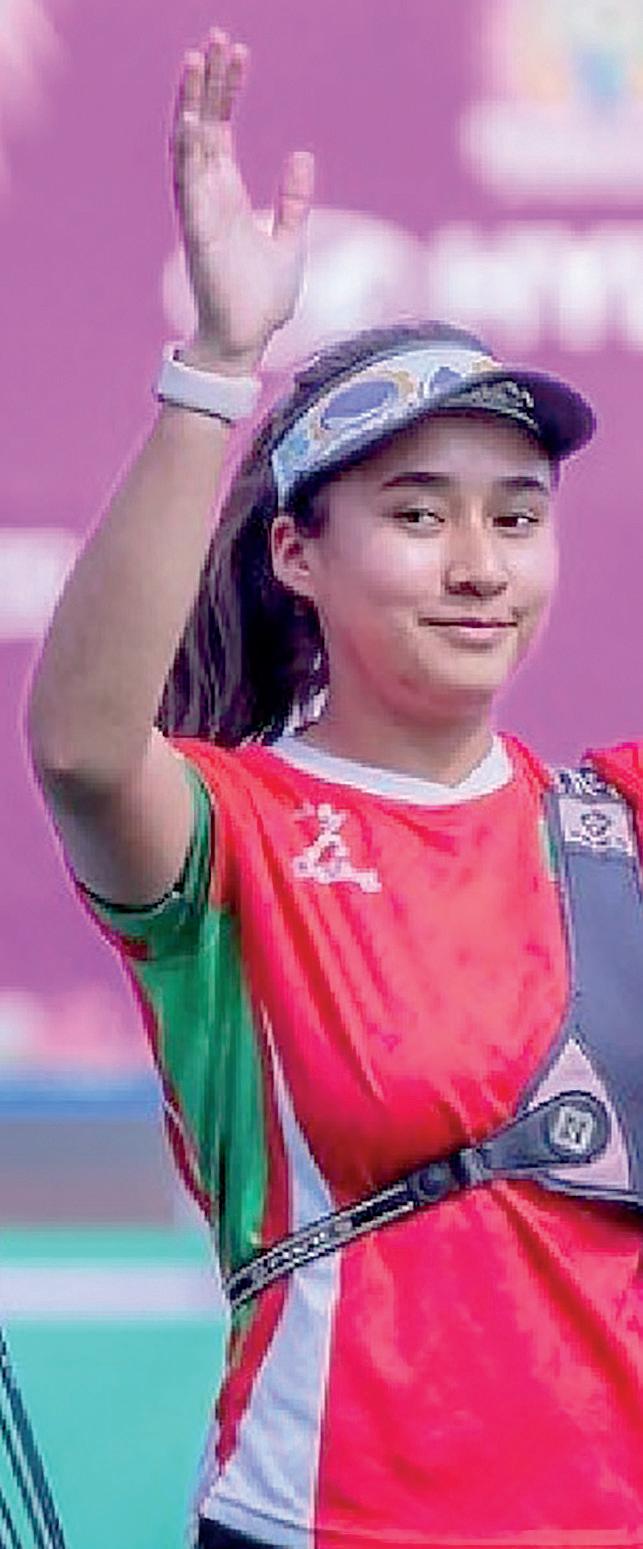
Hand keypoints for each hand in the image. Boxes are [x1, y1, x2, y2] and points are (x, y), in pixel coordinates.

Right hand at [170, 27, 314, 369]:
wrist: (248, 341)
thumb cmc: (262, 300)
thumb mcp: (289, 239)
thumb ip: (293, 200)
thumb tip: (302, 156)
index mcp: (228, 195)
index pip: (223, 130)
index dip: (229, 91)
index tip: (239, 54)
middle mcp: (209, 196)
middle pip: (203, 125)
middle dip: (207, 82)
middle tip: (214, 37)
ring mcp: (200, 212)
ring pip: (190, 145)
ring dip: (191, 103)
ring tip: (195, 59)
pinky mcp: (199, 233)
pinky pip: (189, 185)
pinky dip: (188, 152)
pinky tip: (190, 120)